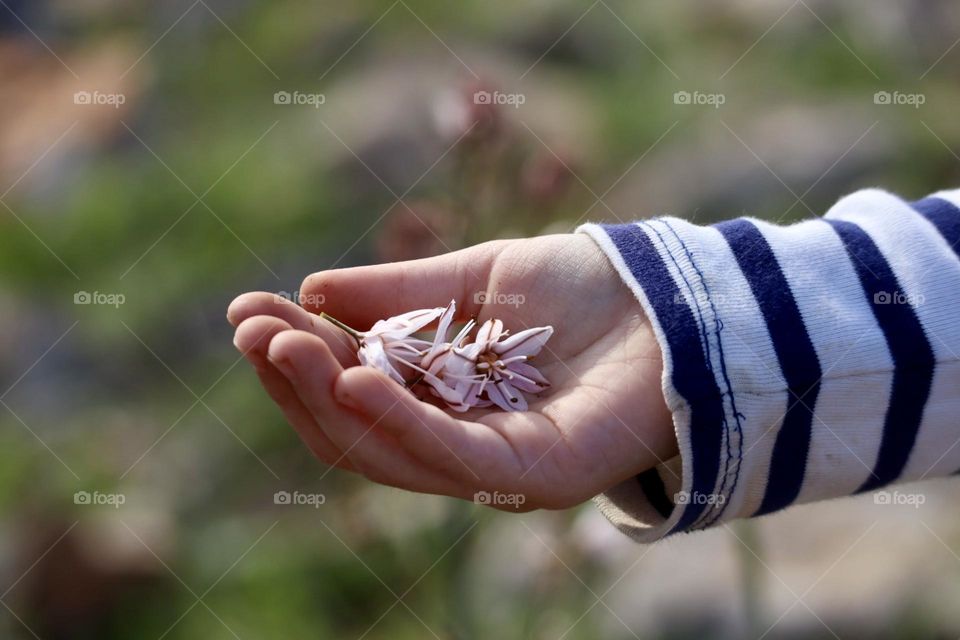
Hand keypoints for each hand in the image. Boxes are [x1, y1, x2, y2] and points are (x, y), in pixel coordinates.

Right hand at [227, 233, 675, 510]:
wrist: (675, 298)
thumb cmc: (580, 292)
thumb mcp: (472, 280)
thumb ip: (397, 295)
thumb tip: (311, 292)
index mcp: (442, 401)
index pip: (351, 394)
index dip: (298, 357)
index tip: (248, 310)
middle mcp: (461, 443)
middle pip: (358, 431)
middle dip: (299, 381)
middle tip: (251, 329)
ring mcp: (497, 467)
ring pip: (390, 451)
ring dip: (330, 401)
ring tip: (280, 347)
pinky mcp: (537, 475)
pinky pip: (452, 456)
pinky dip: (398, 422)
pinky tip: (354, 381)